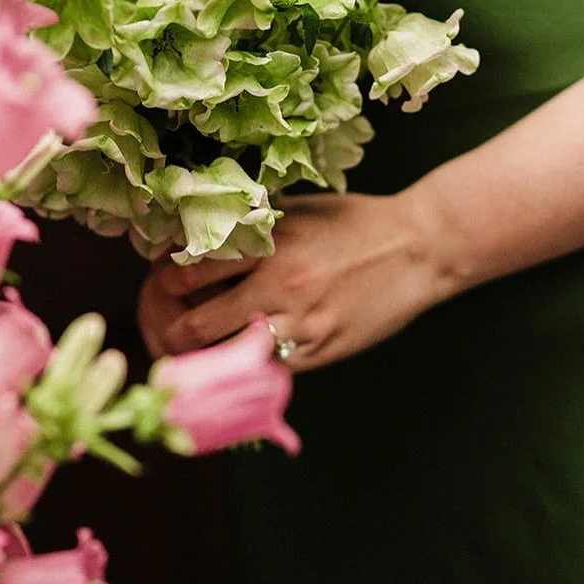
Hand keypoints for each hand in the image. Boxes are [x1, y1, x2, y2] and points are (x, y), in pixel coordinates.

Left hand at [138, 190, 441, 370]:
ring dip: (200, 359)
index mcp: (266, 244)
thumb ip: (249, 229)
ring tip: (194, 350)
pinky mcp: (319, 352)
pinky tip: (238, 357)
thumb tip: (196, 243)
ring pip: (224, 359)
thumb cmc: (356, 222)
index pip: (187, 273)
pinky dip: (244, 367)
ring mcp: (299, 325)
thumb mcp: (297, 212)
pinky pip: (264, 371)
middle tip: (168, 325)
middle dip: (170, 329)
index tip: (164, 282)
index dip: (163, 282)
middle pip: (194, 326)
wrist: (419, 247)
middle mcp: (277, 286)